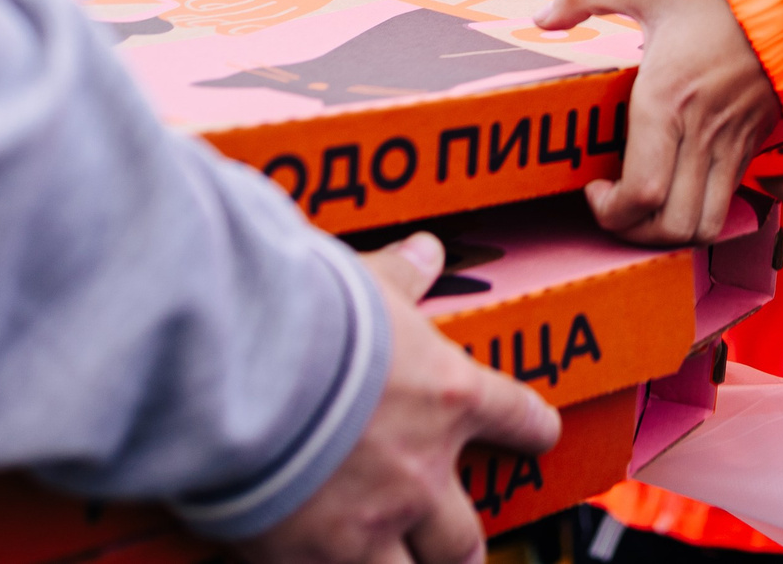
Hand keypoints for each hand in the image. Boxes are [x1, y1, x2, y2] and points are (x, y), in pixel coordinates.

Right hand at [240, 233, 559, 563]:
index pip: (519, 418)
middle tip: (460, 552)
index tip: (537, 434)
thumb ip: (400, 276)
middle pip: (463, 535)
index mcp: (449, 398)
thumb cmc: (309, 322)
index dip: (532, 429)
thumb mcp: (366, 286)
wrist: (245, 374)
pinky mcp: (312, 558)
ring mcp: (371, 524)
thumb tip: (425, 249)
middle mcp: (421, 473)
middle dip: (462, 548)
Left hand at [539, 0, 781, 245]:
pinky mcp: (752, 143)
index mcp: (668, 99)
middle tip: (613, 205)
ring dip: (669, 232)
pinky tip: (677, 184)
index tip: (593, 188)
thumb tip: (541, 20)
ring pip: (705, 226)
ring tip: (646, 205)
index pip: (642, 193)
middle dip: (632, 232)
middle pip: (671, 226)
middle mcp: (701, 132)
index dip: (610, 211)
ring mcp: (732, 143)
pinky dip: (698, 213)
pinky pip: (727, 202)